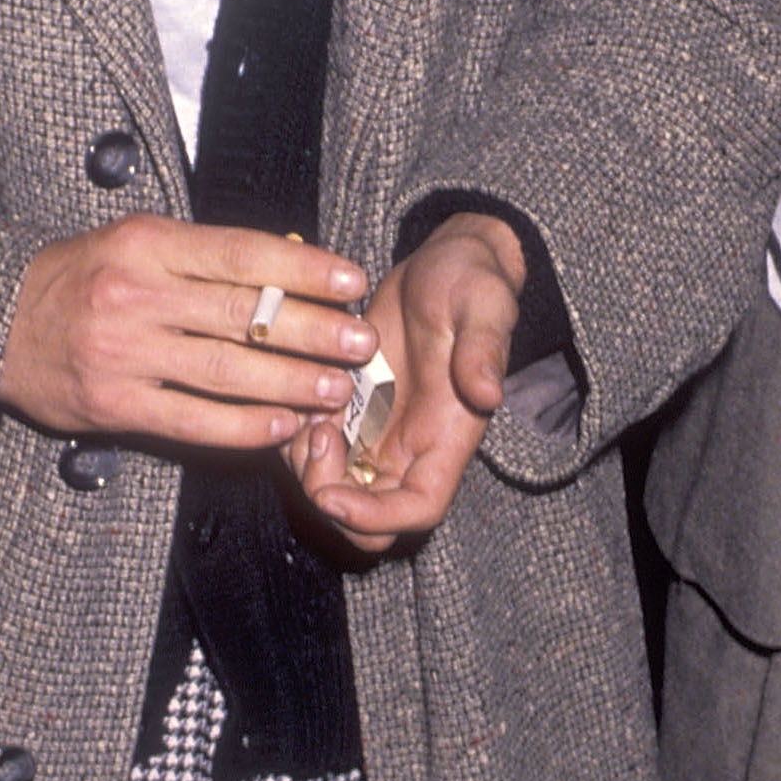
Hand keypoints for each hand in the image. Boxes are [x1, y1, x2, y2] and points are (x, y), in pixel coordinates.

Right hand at [0, 217, 373, 449]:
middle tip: (362, 341)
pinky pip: (193, 420)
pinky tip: (283, 427)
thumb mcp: (133, 242)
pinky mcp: (113, 404)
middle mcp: (137, 294)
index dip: (305, 267)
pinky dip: (244, 427)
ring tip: (337, 389)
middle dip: (314, 330)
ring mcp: (124, 352)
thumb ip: (202, 254)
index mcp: (147, 242)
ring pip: (227, 370)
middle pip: (245, 314)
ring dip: (292, 383)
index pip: (243, 252)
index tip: (352, 279)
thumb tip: (291, 261)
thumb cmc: (77, 278)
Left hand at [293, 212, 525, 553]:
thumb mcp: (484, 306)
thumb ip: (484, 350)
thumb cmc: (472, 283)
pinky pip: (312, 445)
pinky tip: (292, 391)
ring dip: (305, 464)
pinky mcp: (350, 407)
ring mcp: (377, 430)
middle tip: (317, 433)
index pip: (418, 508)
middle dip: (328, 494)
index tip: (331, 496)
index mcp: (448, 436)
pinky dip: (293, 433)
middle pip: (366, 515)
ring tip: (305, 407)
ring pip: (332, 485)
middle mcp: (411, 446)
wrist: (445, 263)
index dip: (373, 517)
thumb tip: (488, 393)